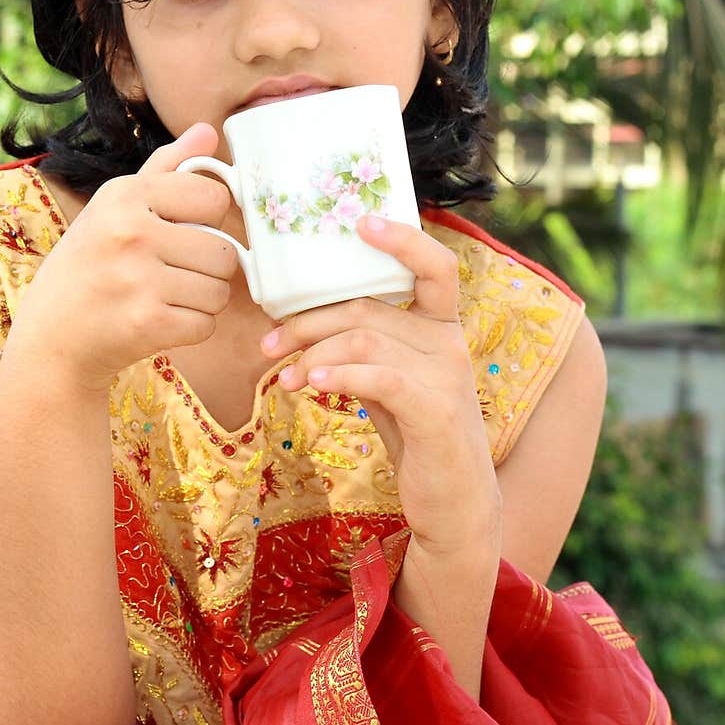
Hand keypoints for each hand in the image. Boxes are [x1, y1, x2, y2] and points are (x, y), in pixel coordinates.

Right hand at [9, 123, 240, 391]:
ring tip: (167, 296)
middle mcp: (131, 232)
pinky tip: (161, 320)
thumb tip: (208, 130)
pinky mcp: (147, 323)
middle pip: (225, 249)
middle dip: (210, 268)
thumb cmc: (89, 266)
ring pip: (220, 290)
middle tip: (176, 272)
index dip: (209, 219)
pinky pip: (206, 324)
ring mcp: (139, 279)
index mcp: (125, 195)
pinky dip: (191, 327)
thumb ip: (166, 167)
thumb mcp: (114, 206)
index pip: (214, 197)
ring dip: (203, 300)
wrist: (50, 338)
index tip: (186, 231)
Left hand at [259, 213, 500, 554]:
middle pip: (369, 309)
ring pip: (367, 339)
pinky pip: (381, 378)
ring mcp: (448, 377)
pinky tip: (314, 382)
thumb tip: (298, 320)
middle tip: (270, 342)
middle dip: (309, 321)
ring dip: (315, 352)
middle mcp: (450, 343)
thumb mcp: (389, 381)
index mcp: (441, 327)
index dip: (403, 238)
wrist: (455, 503)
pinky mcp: (437, 412)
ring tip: (285, 374)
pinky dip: (341, 374)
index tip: (361, 221)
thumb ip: (364, 347)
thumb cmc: (416, 434)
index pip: (435, 266)